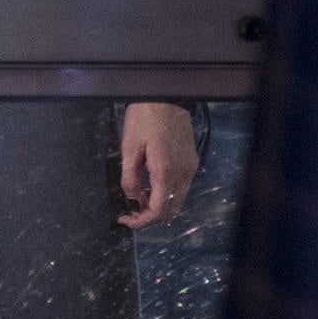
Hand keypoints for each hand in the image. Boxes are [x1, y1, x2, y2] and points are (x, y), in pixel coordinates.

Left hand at [117, 102, 197, 228]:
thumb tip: (132, 198)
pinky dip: (166, 194)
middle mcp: (182, 174)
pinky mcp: (191, 162)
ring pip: (177, 202)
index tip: (125, 219)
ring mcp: (190, 168)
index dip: (141, 222)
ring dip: (158, 206)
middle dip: (149, 217)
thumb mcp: (129, 146)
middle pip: (170, 211)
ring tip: (139, 196)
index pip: (157, 211)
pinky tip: (151, 185)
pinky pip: (181, 188)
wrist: (167, 96)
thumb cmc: (145, 118)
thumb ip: (129, 177)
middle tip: (131, 212)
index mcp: (165, 171)